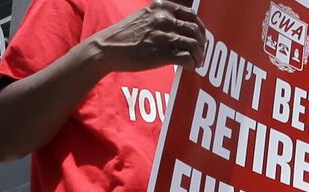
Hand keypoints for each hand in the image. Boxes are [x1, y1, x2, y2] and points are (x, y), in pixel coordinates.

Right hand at [86, 0, 207, 71]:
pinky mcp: (162, 53)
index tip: (200, 36)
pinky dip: (191, 63)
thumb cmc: (123, 36)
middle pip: (195, 30)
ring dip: (198, 55)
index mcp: (161, 7)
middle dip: (202, 43)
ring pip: (194, 44)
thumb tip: (178, 26)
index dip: (200, 27)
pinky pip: (186, 58)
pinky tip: (189, 67)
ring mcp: (164, 36)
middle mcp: (165, 19)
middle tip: (201, 52)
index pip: (191, 15)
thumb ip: (160, 17)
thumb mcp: (143, 16)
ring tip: (197, 62)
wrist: (106, 49)